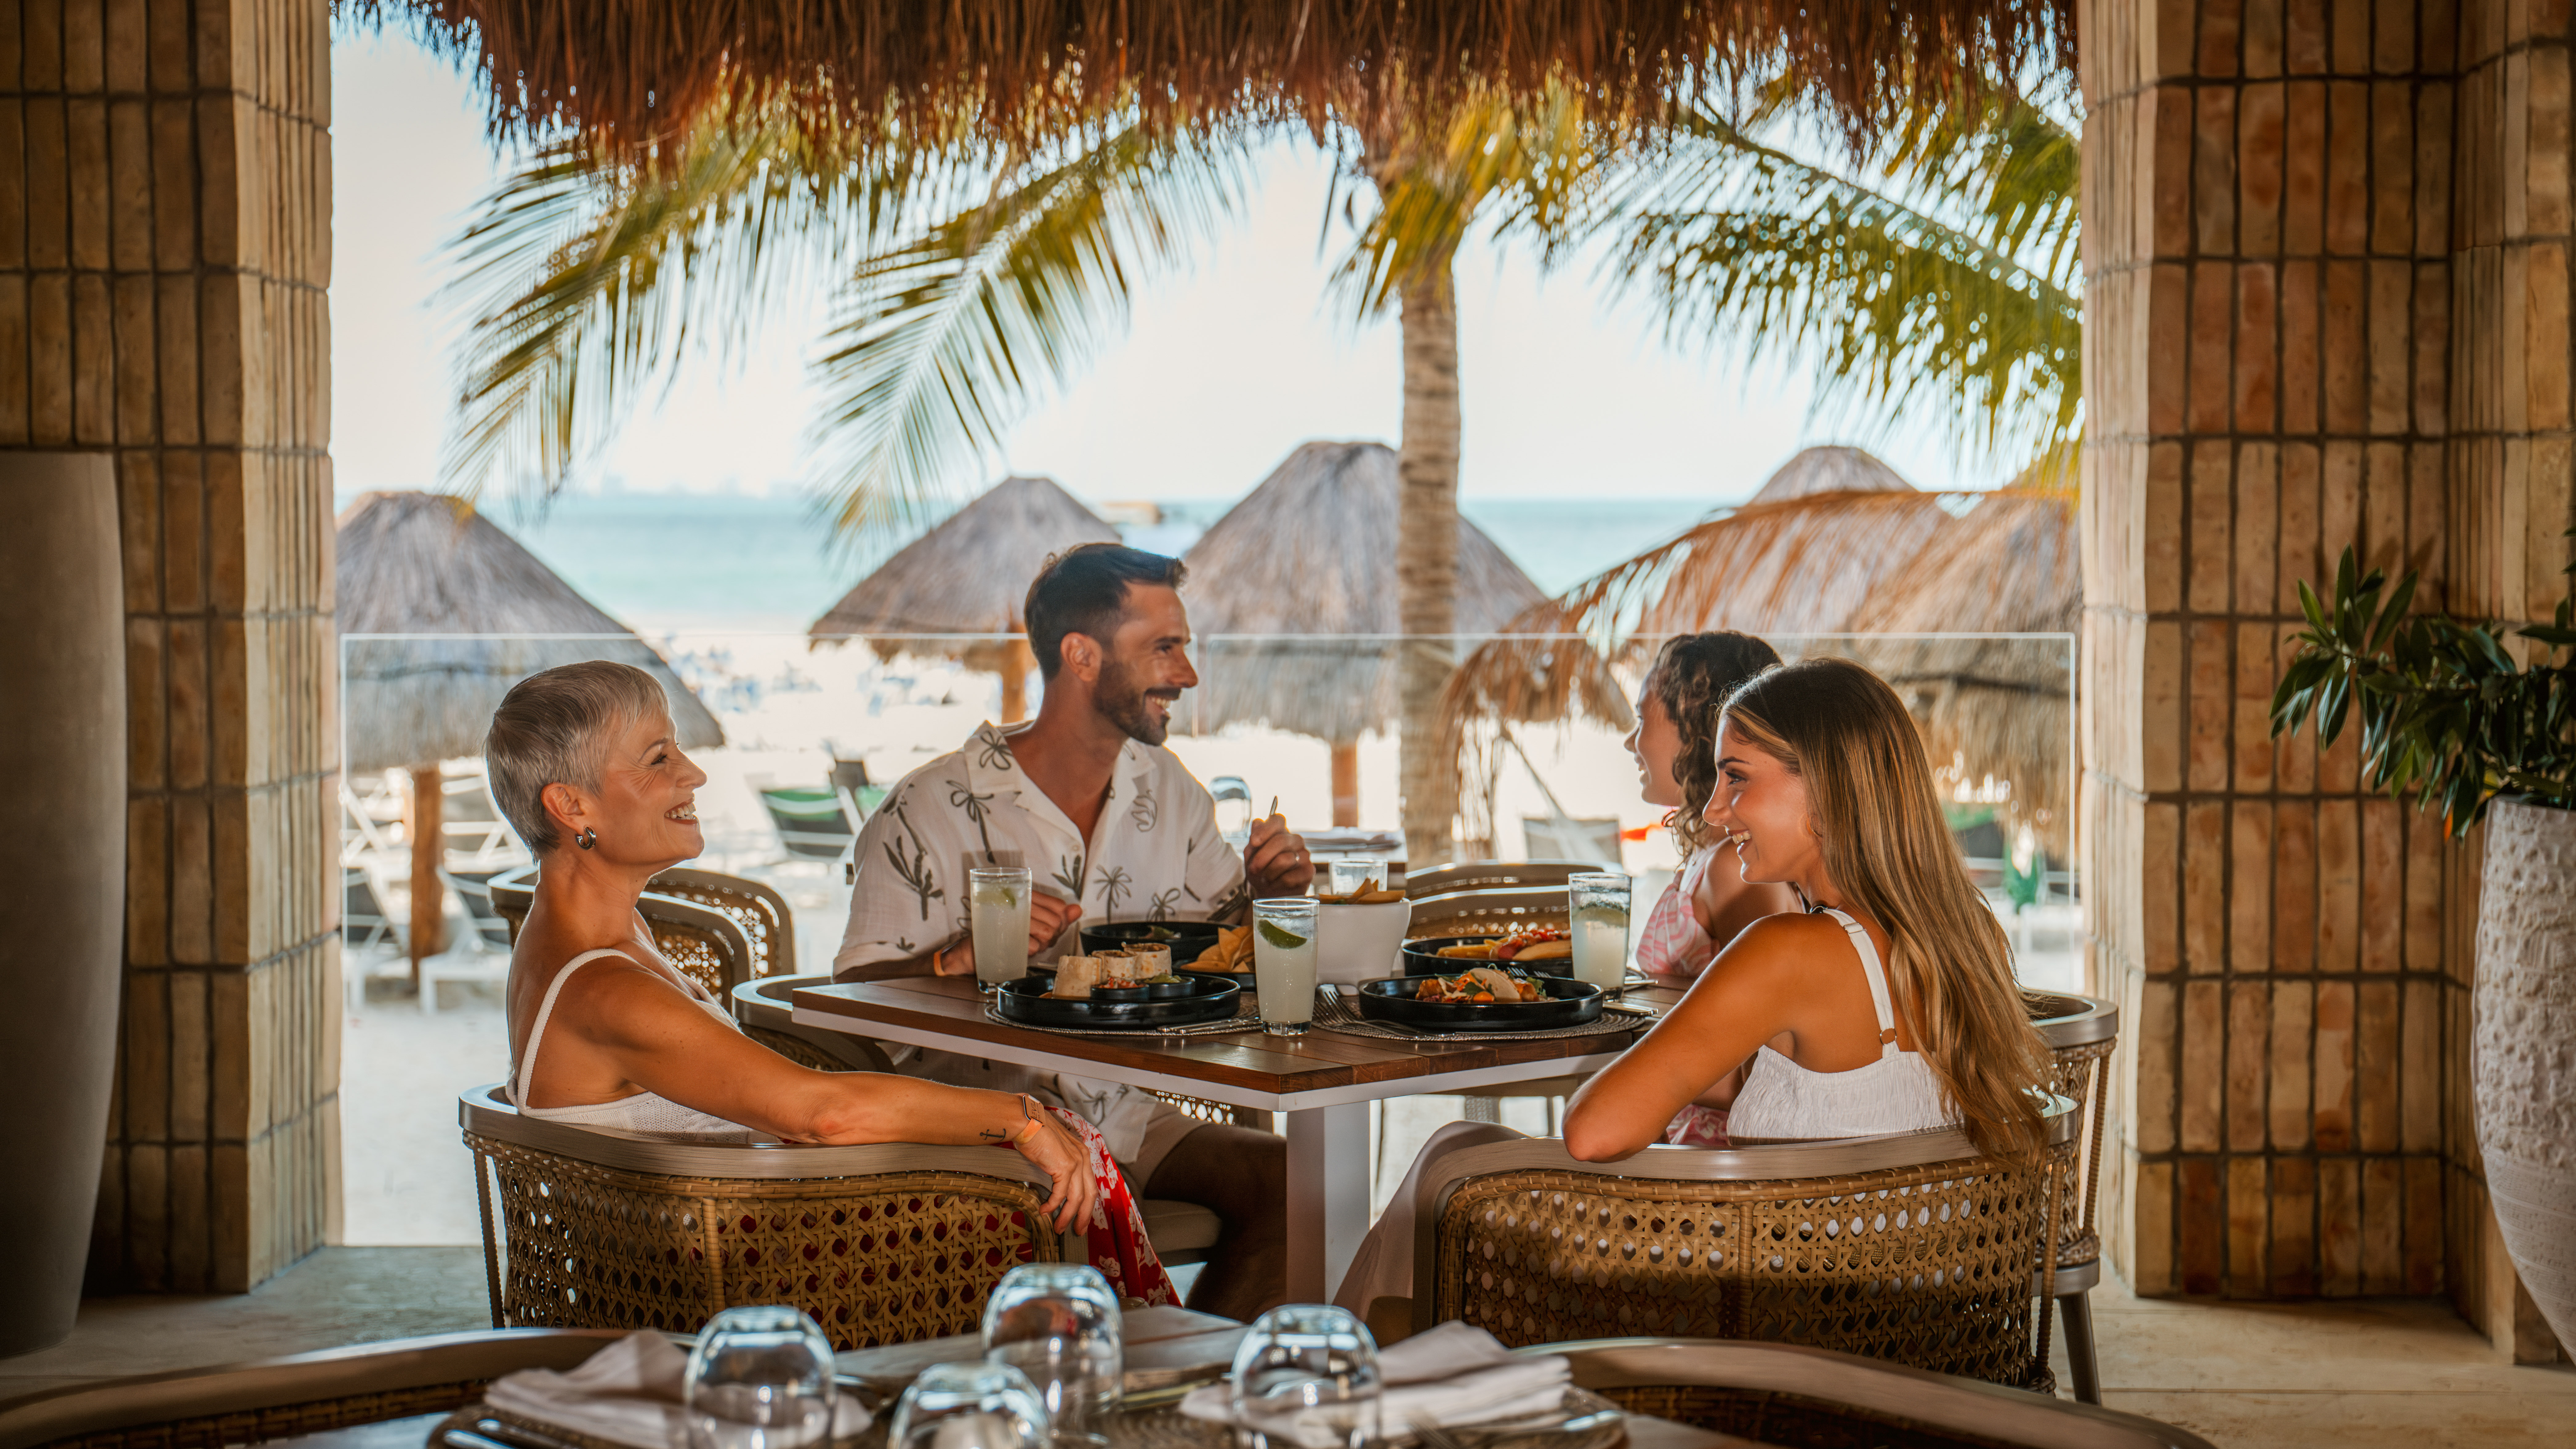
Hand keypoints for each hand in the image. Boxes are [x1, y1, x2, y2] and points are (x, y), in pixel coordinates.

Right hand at [928, 893, 1080, 976]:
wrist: (971, 949)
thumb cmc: (1002, 932)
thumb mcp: (1030, 923)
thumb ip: (1055, 916)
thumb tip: (1077, 910)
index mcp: (1025, 896)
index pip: (1058, 906)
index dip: (1060, 919)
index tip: (1052, 926)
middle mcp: (1019, 903)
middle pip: (1055, 921)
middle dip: (1052, 935)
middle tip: (1038, 937)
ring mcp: (1011, 917)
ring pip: (1046, 932)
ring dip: (1041, 943)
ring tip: (1028, 942)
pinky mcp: (1005, 934)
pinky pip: (1031, 944)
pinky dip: (1030, 949)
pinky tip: (1021, 947)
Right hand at [1011, 1107, 1100, 1233]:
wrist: (1027, 1121)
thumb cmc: (1035, 1134)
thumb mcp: (1053, 1152)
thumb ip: (1058, 1167)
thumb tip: (1054, 1188)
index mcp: (1082, 1154)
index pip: (1089, 1185)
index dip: (1087, 1205)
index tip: (1081, 1218)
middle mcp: (1083, 1157)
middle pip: (1089, 1195)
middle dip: (1084, 1216)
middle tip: (1077, 1230)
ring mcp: (1076, 1162)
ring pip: (1076, 1198)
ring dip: (1066, 1216)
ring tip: (1058, 1227)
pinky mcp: (1064, 1166)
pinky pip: (1060, 1193)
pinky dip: (1052, 1205)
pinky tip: (1043, 1211)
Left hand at [1244, 813, 1313, 895]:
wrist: (1270, 894)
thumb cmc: (1261, 871)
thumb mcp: (1251, 856)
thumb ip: (1254, 840)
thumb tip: (1257, 823)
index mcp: (1280, 832)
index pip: (1277, 820)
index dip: (1265, 829)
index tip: (1254, 842)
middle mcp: (1294, 840)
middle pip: (1280, 840)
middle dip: (1262, 857)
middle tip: (1254, 869)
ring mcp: (1304, 854)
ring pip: (1285, 859)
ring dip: (1269, 872)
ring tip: (1266, 878)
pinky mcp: (1309, 871)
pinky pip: (1291, 876)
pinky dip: (1278, 883)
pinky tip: (1276, 883)